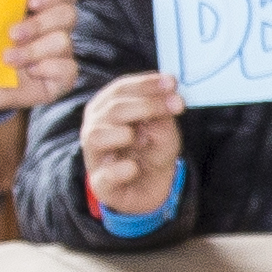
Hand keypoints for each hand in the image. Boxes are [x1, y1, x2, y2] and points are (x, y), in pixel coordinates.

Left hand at [0, 0, 86, 115]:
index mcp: (41, 10)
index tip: (30, 0)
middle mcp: (54, 30)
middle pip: (68, 14)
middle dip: (39, 22)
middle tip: (13, 33)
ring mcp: (59, 56)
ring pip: (64, 41)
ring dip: (33, 49)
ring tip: (8, 58)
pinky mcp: (59, 80)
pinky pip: (68, 69)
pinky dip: (47, 68)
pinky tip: (29, 71)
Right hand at [78, 69, 187, 219]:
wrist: (152, 189)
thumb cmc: (152, 152)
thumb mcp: (164, 129)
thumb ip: (163, 113)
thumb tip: (167, 96)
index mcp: (107, 108)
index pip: (121, 89)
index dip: (146, 84)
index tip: (172, 83)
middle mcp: (96, 127)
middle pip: (112, 109)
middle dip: (146, 105)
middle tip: (176, 105)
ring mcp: (95, 156)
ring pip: (96, 136)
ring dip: (125, 134)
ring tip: (143, 140)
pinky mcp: (100, 183)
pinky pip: (104, 175)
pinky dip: (120, 170)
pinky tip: (134, 167)